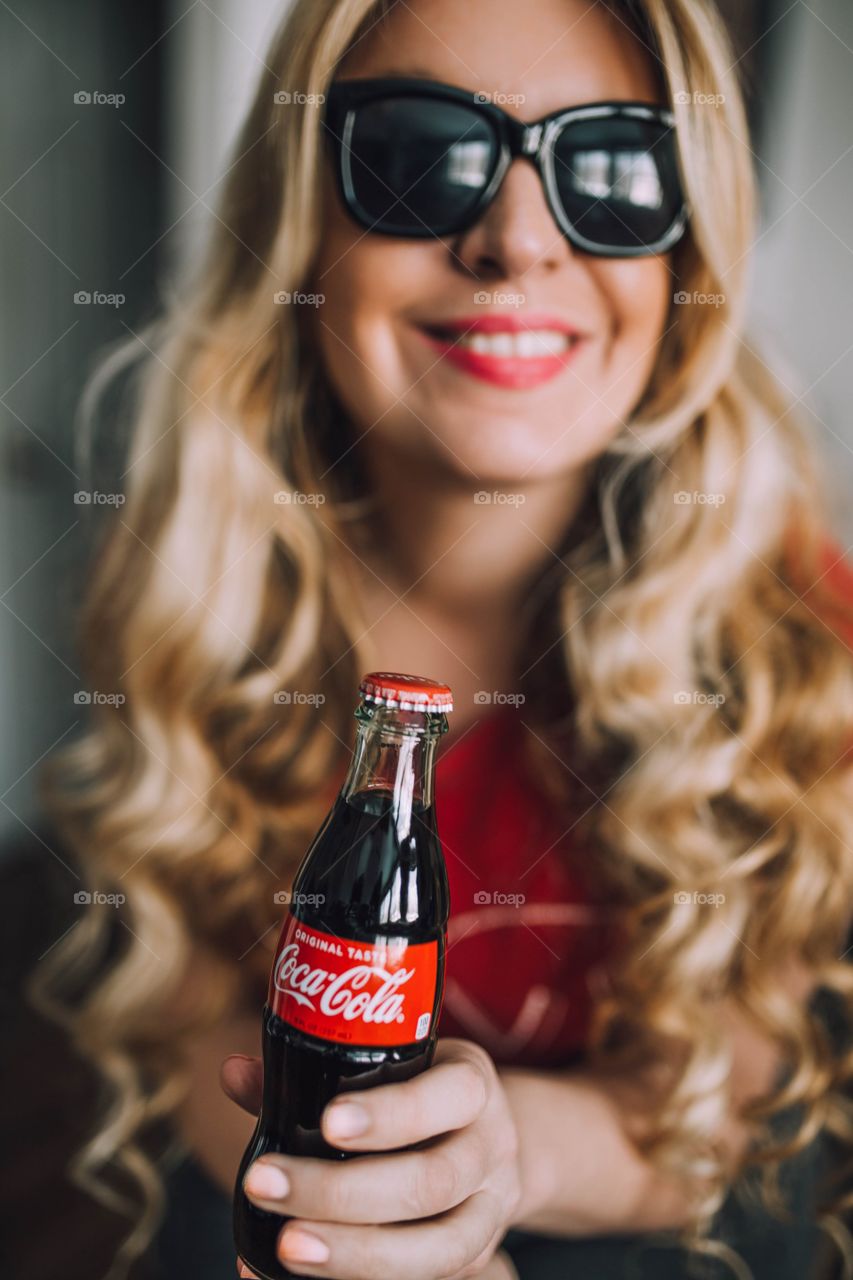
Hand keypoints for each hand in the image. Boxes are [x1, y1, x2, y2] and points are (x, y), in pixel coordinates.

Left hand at [222, 1038, 521, 1279]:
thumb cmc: (421, 1096)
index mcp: (472, 1087)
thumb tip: (234, 1073)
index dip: (391, 1114)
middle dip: (343, 1193)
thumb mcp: (391, 1067)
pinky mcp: (475, 1262)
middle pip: (431, 1181)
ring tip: (285, 1247)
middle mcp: (491, 1149)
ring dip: (356, 1254)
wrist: (487, 1145)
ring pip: (438, 1249)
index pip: (448, 1095)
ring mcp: (489, 1214)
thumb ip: (315, 1072)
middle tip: (266, 1187)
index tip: (326, 1121)